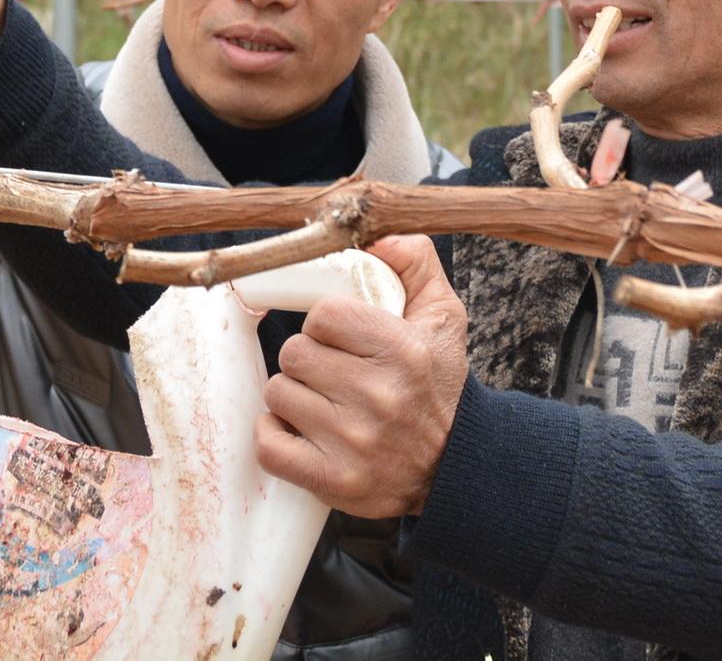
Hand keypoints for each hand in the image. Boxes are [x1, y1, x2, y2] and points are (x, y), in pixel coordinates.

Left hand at [257, 237, 468, 517]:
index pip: (323, 314)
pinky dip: (275, 435)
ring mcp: (353, 443)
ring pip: (278, 393)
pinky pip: (269, 445)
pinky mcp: (333, 481)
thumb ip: (415, 262)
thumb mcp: (444, 318)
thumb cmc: (438, 385)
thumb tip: (377, 240)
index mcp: (404, 351)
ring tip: (323, 402)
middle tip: (332, 371)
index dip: (326, 323)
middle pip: (295, 353)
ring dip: (293, 395)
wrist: (453, 467)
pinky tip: (300, 430)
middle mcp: (379, 397)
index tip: (341, 337)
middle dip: (308, 357)